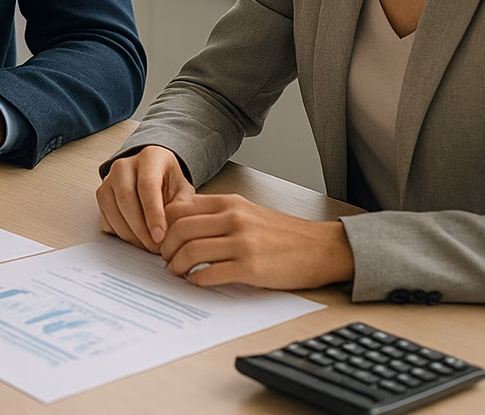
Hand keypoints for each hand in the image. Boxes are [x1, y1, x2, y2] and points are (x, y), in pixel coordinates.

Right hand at [96, 144, 194, 251]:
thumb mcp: (183, 189)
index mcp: (150, 157)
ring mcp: (109, 179)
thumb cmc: (168, 181)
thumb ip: (182, 205)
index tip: (160, 236)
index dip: (153, 214)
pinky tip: (137, 239)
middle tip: (155, 247)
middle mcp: (125, 165)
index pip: (148, 186)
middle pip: (126, 199)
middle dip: (141, 229)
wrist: (153, 174)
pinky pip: (107, 218)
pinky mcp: (101, 194)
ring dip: (131, 234)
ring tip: (148, 246)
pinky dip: (121, 234)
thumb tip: (175, 225)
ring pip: (113, 210)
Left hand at [159, 193, 354, 289]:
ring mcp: (242, 243)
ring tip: (179, 273)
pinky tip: (197, 281)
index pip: (179, 209)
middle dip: (166, 248)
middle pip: (179, 230)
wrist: (321, 248)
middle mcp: (234, 218)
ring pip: (190, 252)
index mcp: (230, 203)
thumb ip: (217, 214)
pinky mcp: (251, 268)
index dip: (164, 226)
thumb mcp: (247, 211)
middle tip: (167, 260)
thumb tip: (180, 223)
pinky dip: (196, 280)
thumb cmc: (282, 234)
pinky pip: (210, 274)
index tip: (164, 239)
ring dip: (177, 266)